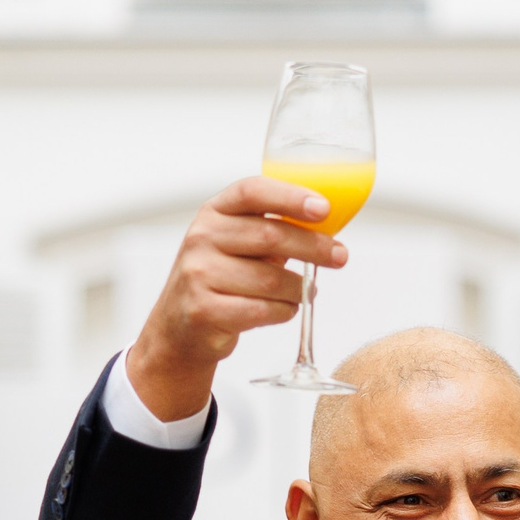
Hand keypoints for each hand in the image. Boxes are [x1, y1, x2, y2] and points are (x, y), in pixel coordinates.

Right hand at [125, 178, 349, 419]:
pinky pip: (262, 311)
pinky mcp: (203, 310)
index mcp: (214, 211)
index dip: (290, 197)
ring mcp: (199, 274)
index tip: (323, 208)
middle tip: (340, 256)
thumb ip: (272, 229)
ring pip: (271, 280)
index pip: (253, 192)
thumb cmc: (223, 278)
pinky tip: (285, 308)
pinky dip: (284, 311)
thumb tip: (327, 225)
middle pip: (269, 236)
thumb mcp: (238, 243)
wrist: (179, 328)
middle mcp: (201, 237)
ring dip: (299, 289)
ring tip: (306, 292)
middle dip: (313, 247)